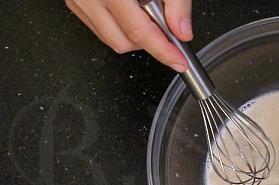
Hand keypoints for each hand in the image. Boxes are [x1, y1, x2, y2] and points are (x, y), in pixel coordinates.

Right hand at [66, 0, 191, 71]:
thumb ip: (176, 2)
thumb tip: (182, 31)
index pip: (140, 33)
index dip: (163, 51)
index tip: (179, 62)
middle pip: (124, 43)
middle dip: (148, 42)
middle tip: (165, 26)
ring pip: (110, 38)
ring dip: (132, 34)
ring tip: (145, 8)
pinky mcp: (73, 0)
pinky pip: (97, 25)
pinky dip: (118, 24)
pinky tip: (129, 7)